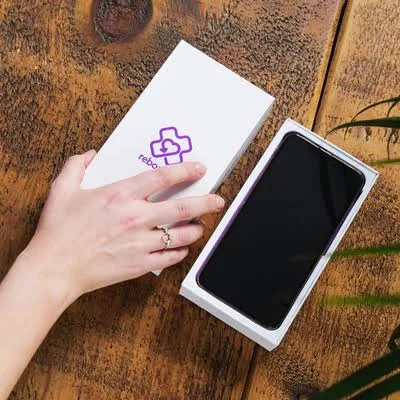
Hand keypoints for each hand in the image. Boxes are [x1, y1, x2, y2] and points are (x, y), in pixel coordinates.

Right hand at [17, 150, 223, 306]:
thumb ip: (77, 165)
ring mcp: (141, 242)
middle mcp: (136, 218)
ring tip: (200, 225)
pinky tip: (182, 248)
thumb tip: (92, 154)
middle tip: (218, 200)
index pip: (162, 177)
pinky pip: (170, 257)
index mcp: (120, 195)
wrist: (54, 269)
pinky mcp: (140, 264)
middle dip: (205, 202)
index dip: (185, 170)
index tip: (199, 168)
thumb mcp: (62, 190)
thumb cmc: (58, 231)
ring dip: (195, 229)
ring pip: (181, 234)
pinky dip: (180, 252)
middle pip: (181, 207)